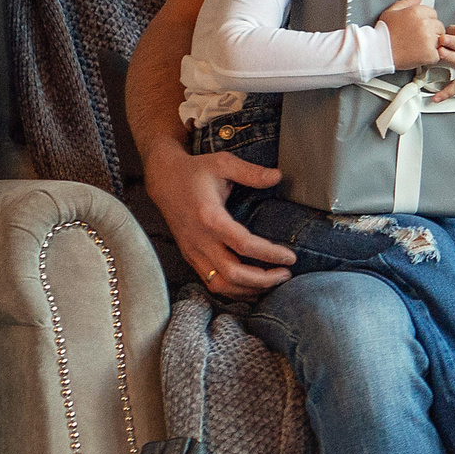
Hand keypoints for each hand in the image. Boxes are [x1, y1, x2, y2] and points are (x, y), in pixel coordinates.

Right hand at [145, 138, 295, 292]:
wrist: (163, 179)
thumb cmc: (195, 171)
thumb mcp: (223, 163)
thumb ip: (251, 172)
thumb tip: (279, 176)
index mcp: (210, 217)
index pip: (244, 244)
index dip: (269, 254)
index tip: (291, 257)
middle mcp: (199, 240)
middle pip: (233, 273)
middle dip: (263, 279)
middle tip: (286, 274)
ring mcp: (193, 251)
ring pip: (221, 285)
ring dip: (249, 289)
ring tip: (273, 283)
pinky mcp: (190, 257)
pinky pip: (212, 283)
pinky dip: (234, 290)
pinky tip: (253, 287)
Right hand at [379, 0, 443, 70]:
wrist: (379, 52)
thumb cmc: (383, 33)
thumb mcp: (391, 12)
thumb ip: (407, 3)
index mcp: (417, 12)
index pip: (433, 13)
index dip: (427, 20)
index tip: (419, 27)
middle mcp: (425, 24)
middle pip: (439, 26)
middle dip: (432, 32)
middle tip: (419, 39)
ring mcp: (429, 39)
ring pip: (440, 39)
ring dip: (433, 43)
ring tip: (419, 47)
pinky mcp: (430, 54)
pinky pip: (438, 53)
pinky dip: (432, 56)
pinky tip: (420, 55)